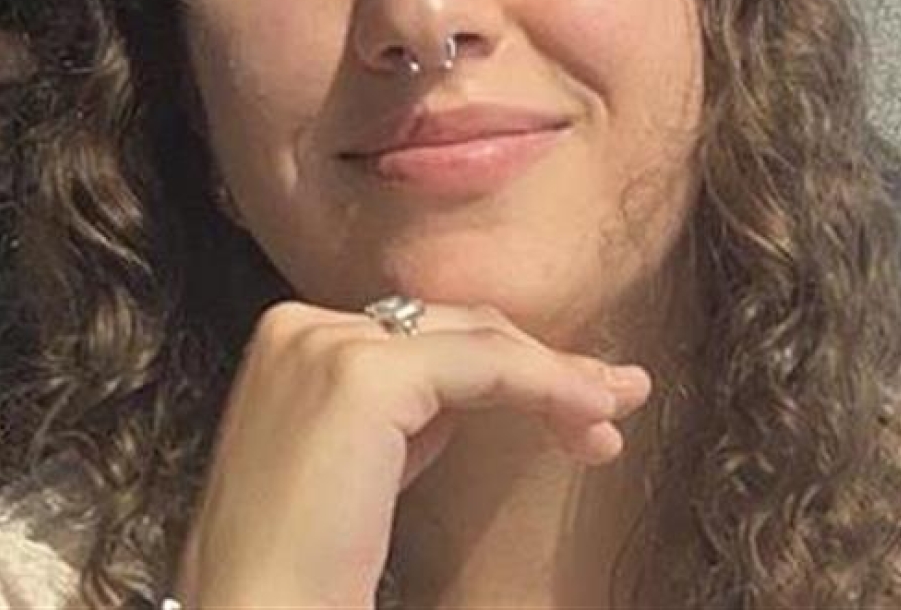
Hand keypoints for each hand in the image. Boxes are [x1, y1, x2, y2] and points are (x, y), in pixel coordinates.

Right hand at [175, 300, 651, 608]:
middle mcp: (301, 327)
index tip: (570, 409)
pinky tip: (586, 412)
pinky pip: (482, 365)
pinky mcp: (360, 375)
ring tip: (609, 413)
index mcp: (291, 342)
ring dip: (553, 374)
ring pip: (473, 339)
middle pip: (450, 329)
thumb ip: (399, 418)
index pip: (418, 335)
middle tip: (608, 407)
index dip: (502, 366)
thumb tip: (468, 396)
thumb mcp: (353, 471)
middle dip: (537, 367)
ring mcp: (325, 344)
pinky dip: (545, 383)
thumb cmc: (301, 573)